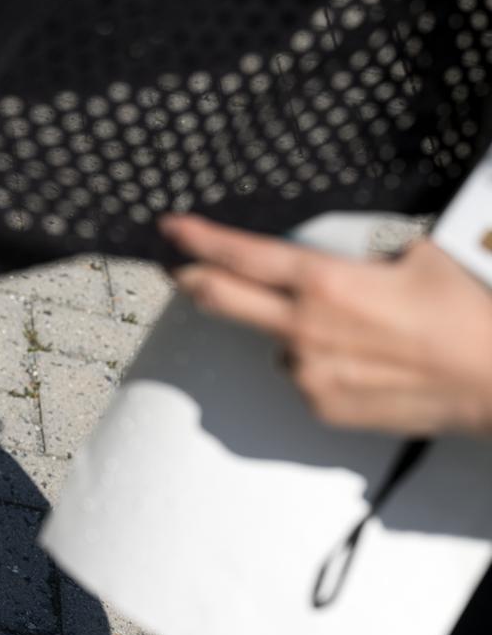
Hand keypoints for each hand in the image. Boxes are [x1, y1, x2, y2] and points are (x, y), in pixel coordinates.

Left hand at [160, 214, 491, 436]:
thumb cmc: (465, 317)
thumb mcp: (414, 258)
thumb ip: (357, 260)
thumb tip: (336, 260)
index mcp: (324, 283)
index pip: (241, 255)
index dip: (200, 239)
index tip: (173, 230)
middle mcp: (304, 329)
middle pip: (224, 299)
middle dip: (195, 280)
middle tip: (180, 269)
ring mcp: (309, 372)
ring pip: (276, 342)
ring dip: (292, 331)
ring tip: (359, 331)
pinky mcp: (322, 405)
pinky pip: (304, 375)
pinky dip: (320, 363)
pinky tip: (365, 360)